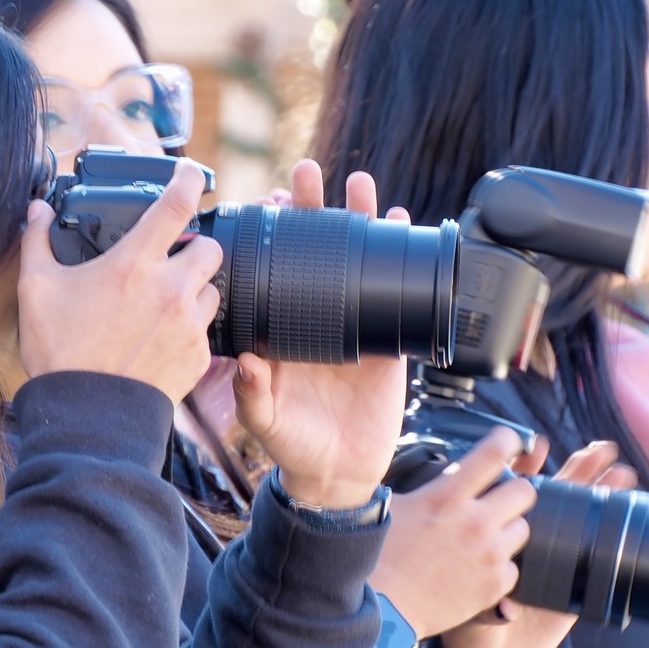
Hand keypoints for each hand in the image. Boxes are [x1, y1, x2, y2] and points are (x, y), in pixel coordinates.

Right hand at [16, 159, 222, 400]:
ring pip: (213, 289)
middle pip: (210, 247)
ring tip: (166, 302)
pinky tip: (163, 338)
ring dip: (196, 289)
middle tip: (172, 259)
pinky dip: (191, 328)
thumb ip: (37, 241)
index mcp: (135, 263)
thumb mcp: (35, 289)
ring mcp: (190, 323)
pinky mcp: (199, 356)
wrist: (88, 416)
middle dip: (195, 247)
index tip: (190, 173)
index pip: (177, 204)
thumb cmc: (60, 352)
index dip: (188, 179)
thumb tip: (36, 210)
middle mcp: (171, 288)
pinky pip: (207, 330)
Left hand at [230, 162, 411, 510]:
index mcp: (279, 326)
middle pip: (315, 248)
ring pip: (356, 258)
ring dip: (359, 218)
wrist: (339, 473)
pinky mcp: (386, 337)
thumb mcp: (264, 419)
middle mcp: (313, 314)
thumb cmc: (292, 445)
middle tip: (307, 174)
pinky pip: (395, 289)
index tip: (271, 200)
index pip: (274, 264)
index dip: (274, 232)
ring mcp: (351, 321)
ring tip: (359, 183)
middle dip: (312, 207)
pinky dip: (400, 255)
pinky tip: (402, 223)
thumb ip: (253, 393)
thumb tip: (245, 360)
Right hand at [372, 426, 538, 638]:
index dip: (508, 441)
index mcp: (448, 495)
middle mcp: (475, 521)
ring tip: (485, 539)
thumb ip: (420, 486)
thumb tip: (425, 471)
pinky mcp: (496, 585)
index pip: (494, 452)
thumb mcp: (394, 506)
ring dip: (508, 529)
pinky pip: (514, 567)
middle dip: (514, 491)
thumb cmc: (379, 557)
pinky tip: (478, 569)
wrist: (384, 610)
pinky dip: (500, 567)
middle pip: (524, 490)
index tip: (508, 442)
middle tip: (499, 499)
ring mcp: (489, 554)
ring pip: (524, 528)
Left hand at [438, 442, 631, 647]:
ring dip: (599, 487)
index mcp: (498, 535)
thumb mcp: (471, 621)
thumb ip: (486, 614)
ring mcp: (557, 553)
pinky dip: (613, 523)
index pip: (511, 491)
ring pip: (579, 511)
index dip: (524, 468)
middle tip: (599, 452)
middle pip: (555, 493)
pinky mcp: (579, 577)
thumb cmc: (473, 632)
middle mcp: (531, 537)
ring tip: (620, 469)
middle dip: (577, 471)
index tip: (535, 448)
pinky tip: (627, 500)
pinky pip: (598, 546)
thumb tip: (507, 611)